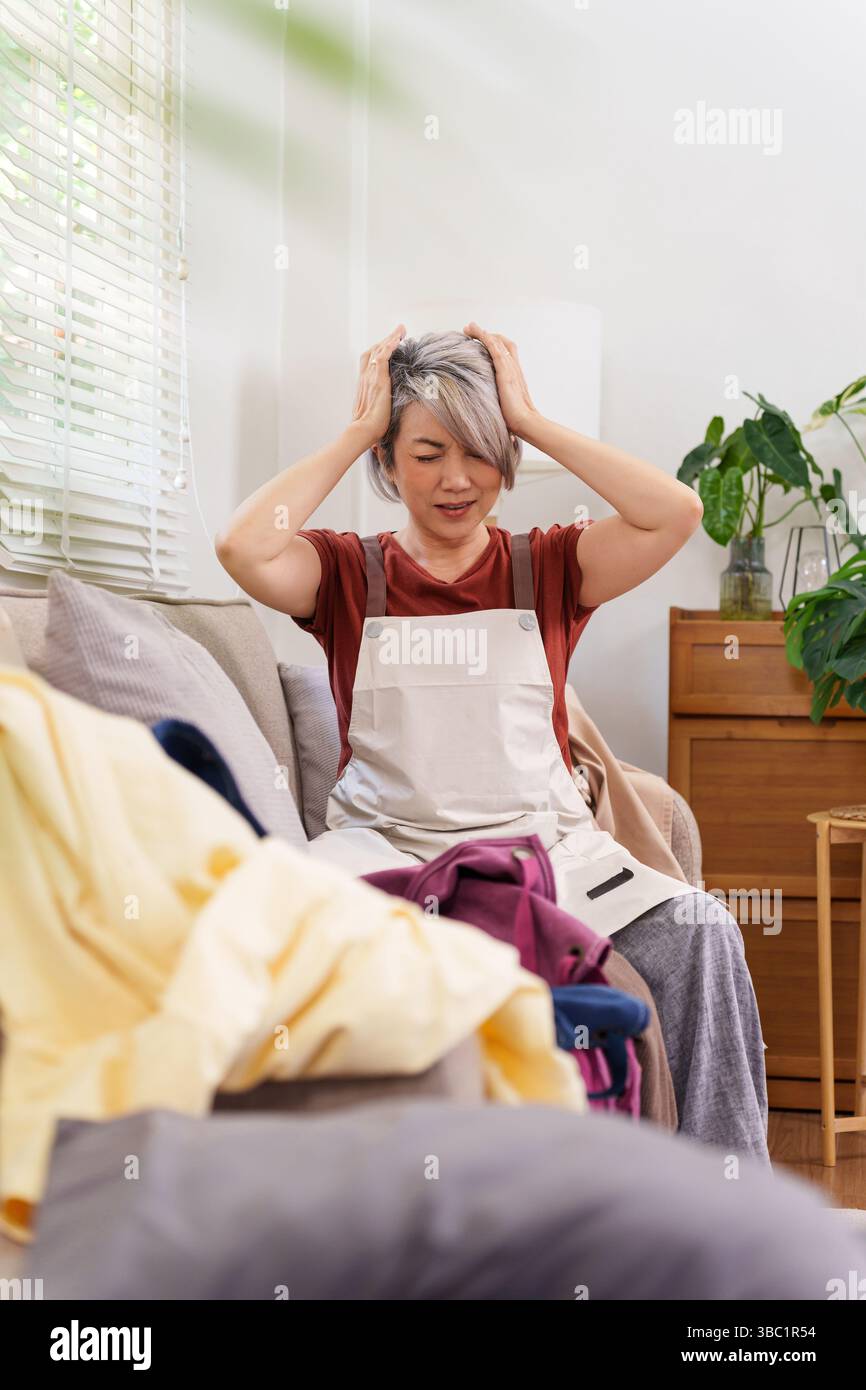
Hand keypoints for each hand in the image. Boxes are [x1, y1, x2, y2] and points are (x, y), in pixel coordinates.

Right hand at [350, 324, 405, 447]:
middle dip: (386, 339)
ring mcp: (371, 377)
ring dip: (391, 338)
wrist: (364, 430)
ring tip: (401, 330)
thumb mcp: (374, 411)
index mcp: (364, 383)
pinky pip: (383, 357)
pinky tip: (397, 339)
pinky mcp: (378, 380)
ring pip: (379, 350)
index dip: (379, 349)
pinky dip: (389, 346)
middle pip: (374, 350)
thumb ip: (379, 404)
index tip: (390, 343)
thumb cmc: (369, 427)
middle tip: (399, 331)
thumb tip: (386, 408)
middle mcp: (366, 377)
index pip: (370, 360)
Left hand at [463, 322, 537, 436]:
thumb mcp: (505, 408)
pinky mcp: (505, 370)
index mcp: (514, 376)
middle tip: (471, 330)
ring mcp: (510, 368)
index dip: (494, 344)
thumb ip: (499, 405)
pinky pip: (494, 347)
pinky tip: (475, 332)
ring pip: (497, 342)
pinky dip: (484, 337)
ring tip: (469, 327)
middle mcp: (514, 368)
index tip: (481, 341)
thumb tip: (490, 416)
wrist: (526, 422)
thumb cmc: (516, 421)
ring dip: (482, 332)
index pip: (506, 352)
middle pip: (502, 343)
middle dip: (487, 335)